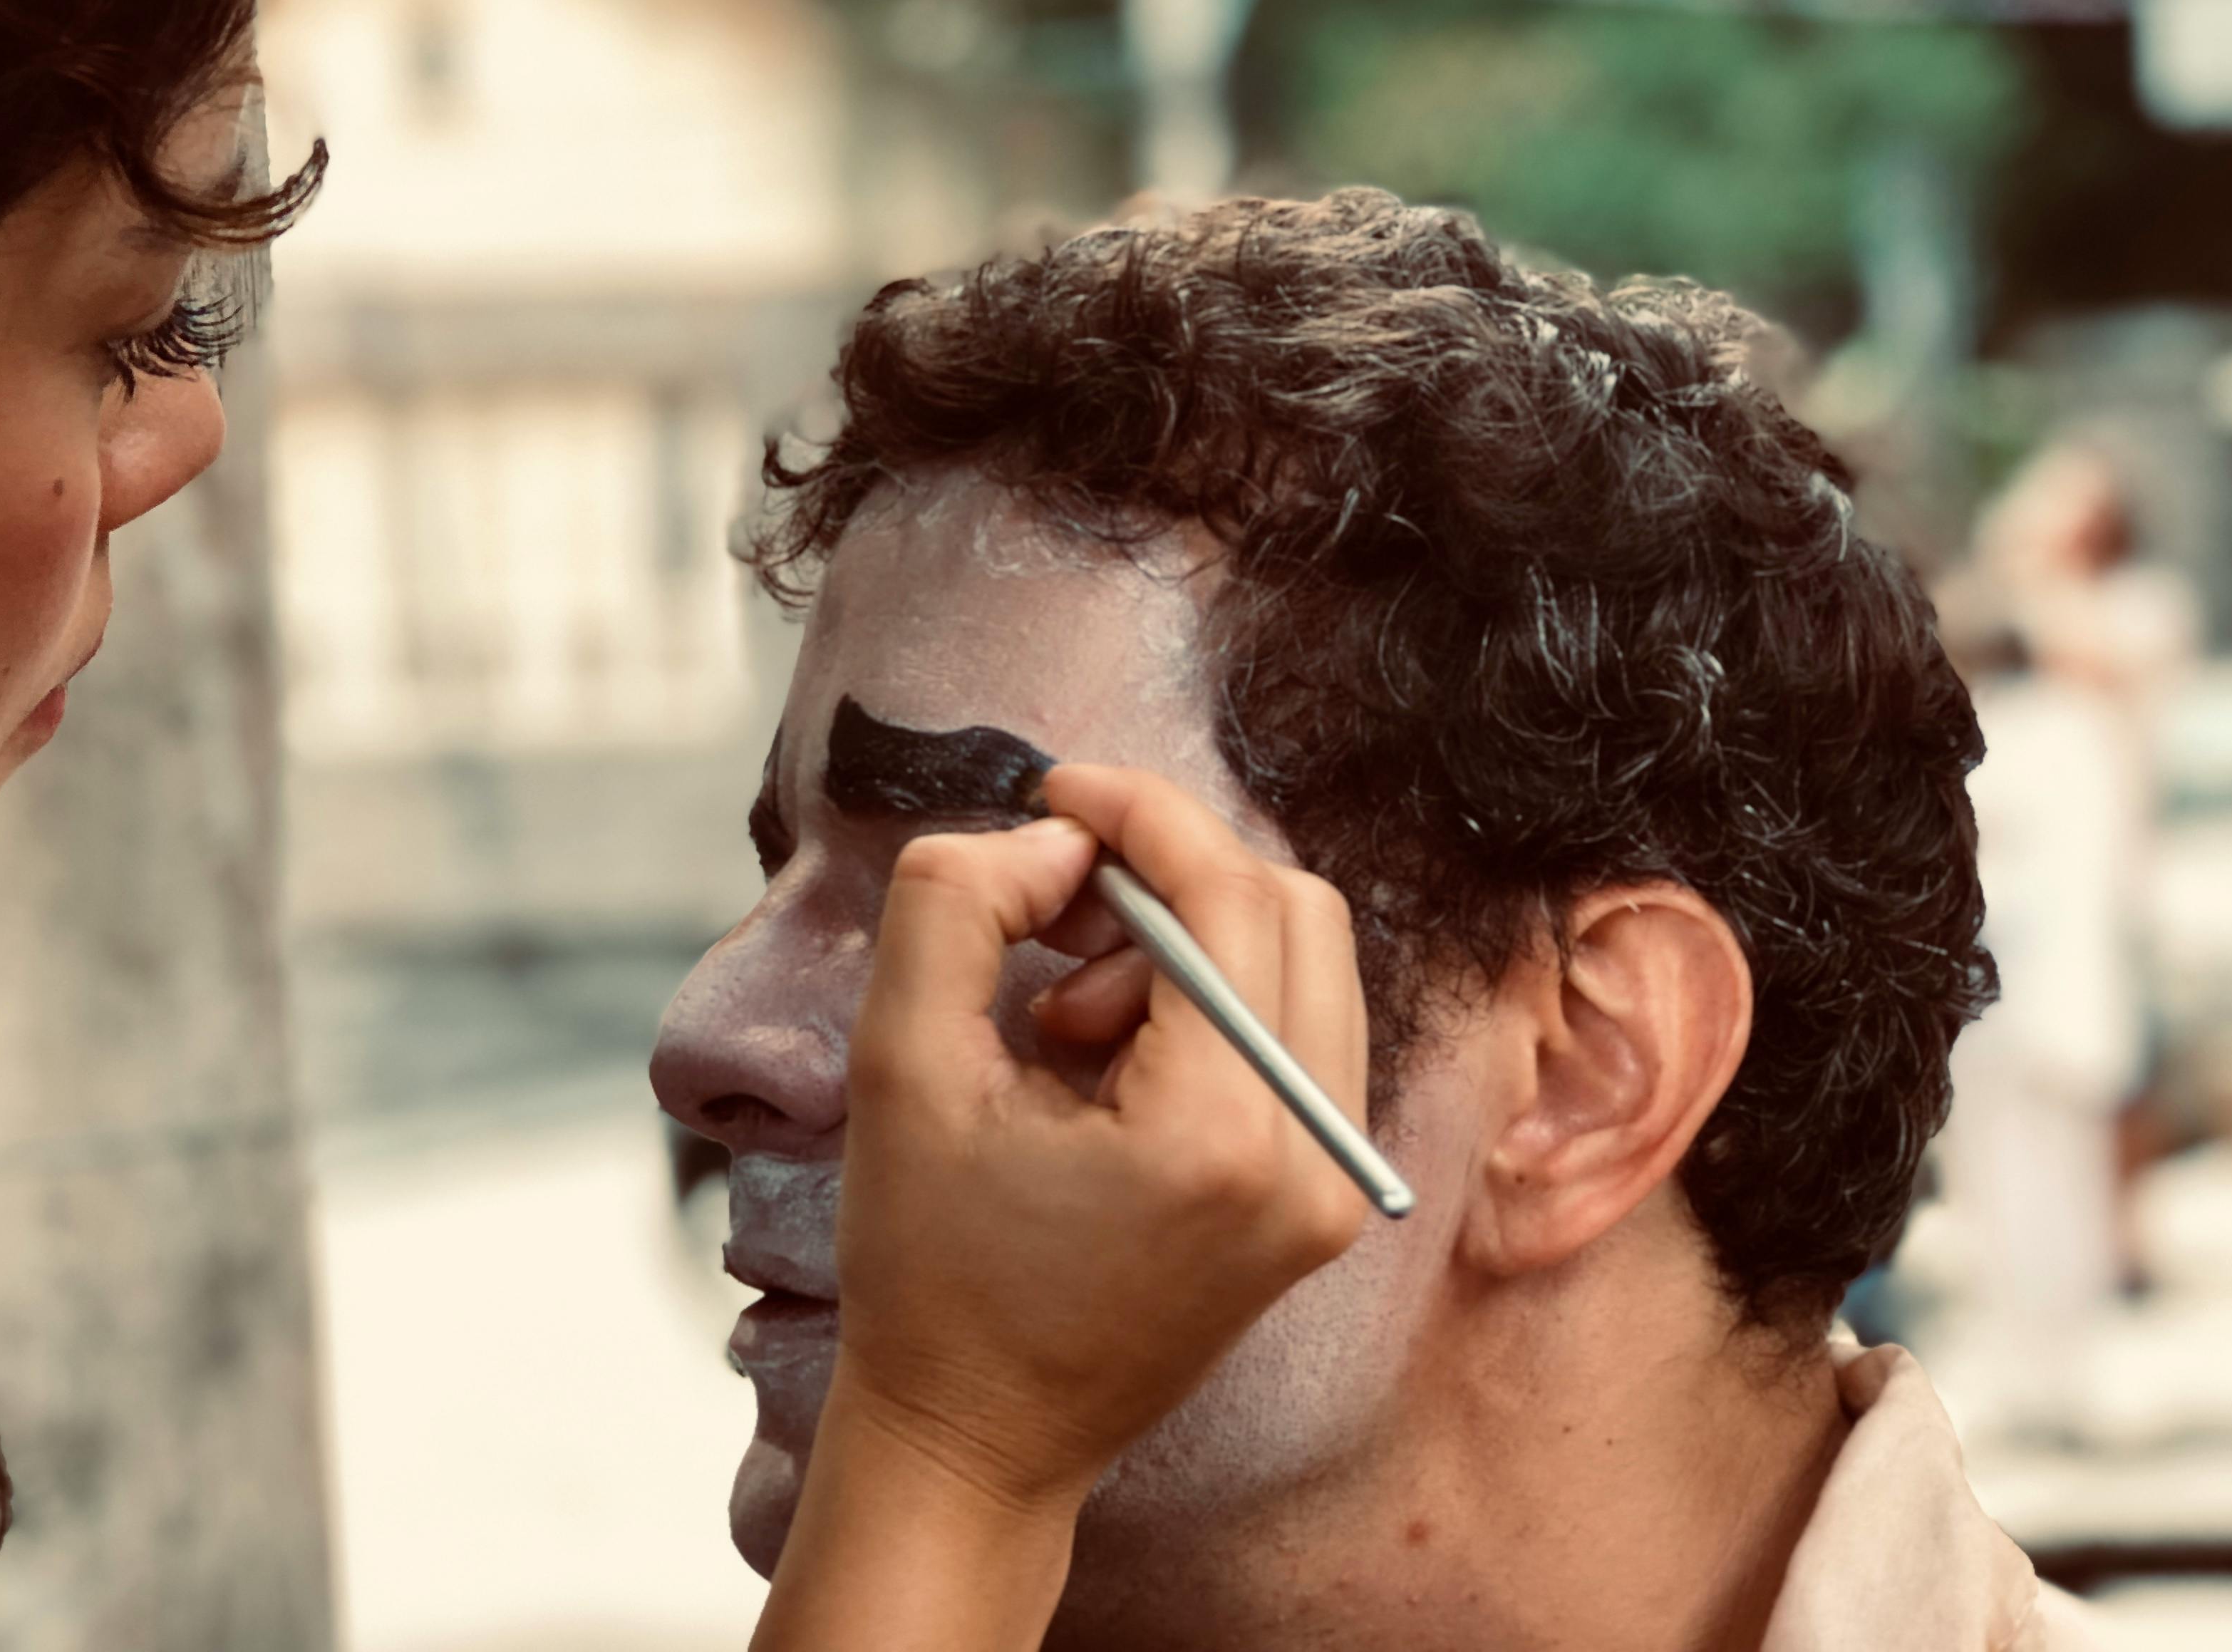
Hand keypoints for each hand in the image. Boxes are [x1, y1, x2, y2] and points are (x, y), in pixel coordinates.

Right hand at [824, 762, 1371, 1516]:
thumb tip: (1053, 837)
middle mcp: (1312, 1163)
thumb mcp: (898, 1064)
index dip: (1144, 811)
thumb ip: (956, 903)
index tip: (1056, 790)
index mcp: (1220, 1135)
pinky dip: (1209, 999)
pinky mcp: (1323, 1203)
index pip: (1231, 895)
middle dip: (1168, 871)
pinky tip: (1103, 1055)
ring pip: (1304, 961)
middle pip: (1295, 908)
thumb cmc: (928, 1269)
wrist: (977, 1441)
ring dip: (1186, 937)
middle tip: (1052, 906)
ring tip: (1062, 1016)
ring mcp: (1333, 1190)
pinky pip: (1296, 1031)